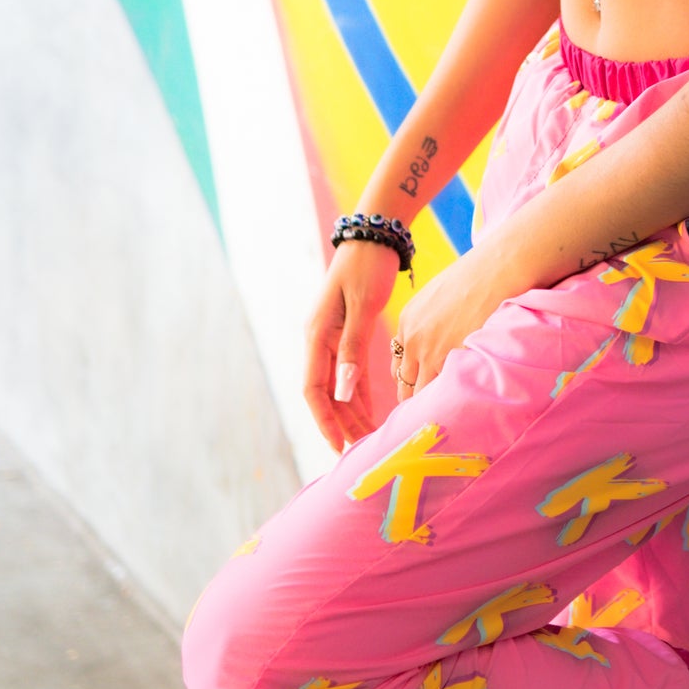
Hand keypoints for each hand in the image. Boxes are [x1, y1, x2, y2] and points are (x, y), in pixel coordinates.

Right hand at [302, 241, 400, 451]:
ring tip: (369, 438)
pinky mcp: (350, 333)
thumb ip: (351, 348)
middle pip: (326, 393)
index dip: (324, 420)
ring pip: (339, 386)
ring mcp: (334, 338)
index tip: (338, 446)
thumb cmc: (368, 267)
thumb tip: (342, 390)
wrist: (375, 237)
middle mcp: (320, 340)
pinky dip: (360, 393)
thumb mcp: (362, 307)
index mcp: (317, 335)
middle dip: (340, 423)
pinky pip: (352, 372)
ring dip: (351, 412)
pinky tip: (373, 411)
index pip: (313, 389)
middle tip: (359, 452)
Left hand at [390, 239, 523, 401]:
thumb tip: (435, 344)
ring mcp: (433, 352)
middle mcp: (413, 340)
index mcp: (407, 324)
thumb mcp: (437, 299)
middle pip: (406, 386)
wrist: (497, 269)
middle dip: (418, 400)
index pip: (399, 368)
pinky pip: (447, 389)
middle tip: (432, 412)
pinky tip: (463, 404)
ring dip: (436, 403)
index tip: (423, 392)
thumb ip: (428, 324)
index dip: (411, 382)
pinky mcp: (455, 357)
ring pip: (425, 393)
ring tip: (449, 416)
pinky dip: (453, 397)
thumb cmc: (475, 279)